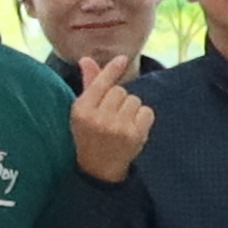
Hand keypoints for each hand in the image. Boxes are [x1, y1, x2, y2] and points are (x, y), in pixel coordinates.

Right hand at [64, 47, 150, 183]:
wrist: (99, 168)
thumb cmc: (90, 134)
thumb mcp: (83, 111)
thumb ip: (89, 84)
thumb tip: (86, 59)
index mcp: (81, 110)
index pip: (100, 84)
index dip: (111, 70)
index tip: (122, 59)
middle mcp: (98, 118)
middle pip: (119, 91)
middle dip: (118, 99)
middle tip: (111, 115)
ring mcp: (117, 127)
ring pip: (134, 100)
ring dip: (130, 109)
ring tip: (121, 123)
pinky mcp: (135, 135)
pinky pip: (146, 111)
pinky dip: (142, 118)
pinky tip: (132, 128)